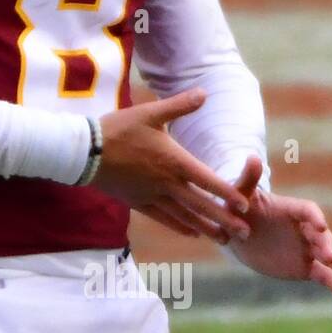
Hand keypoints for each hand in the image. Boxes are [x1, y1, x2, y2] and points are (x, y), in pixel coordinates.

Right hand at [97, 89, 252, 242]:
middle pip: (201, 205)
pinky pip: (163, 218)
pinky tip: (192, 233)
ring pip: (184, 216)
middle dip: (224, 219)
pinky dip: (180, 226)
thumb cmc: (118, 129)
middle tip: (244, 233)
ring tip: (223, 239)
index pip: (208, 181)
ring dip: (206, 228)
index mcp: (174, 161)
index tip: (245, 205)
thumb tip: (204, 92)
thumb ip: (180, 105)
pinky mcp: (138, 202)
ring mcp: (152, 195)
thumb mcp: (150, 113)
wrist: (85, 152)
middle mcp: (167, 183)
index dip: (228, 194)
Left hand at [226, 155, 331, 303]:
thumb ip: (248, 179)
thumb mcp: (241, 195)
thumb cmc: (240, 209)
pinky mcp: (307, 267)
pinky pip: (325, 276)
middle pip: (322, 236)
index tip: (319, 225)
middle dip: (326, 245)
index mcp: (293, 210)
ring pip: (331, 258)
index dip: (314, 217)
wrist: (239, 234)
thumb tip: (250, 156)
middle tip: (327, 255)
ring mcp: (309, 249)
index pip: (309, 211)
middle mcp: (306, 229)